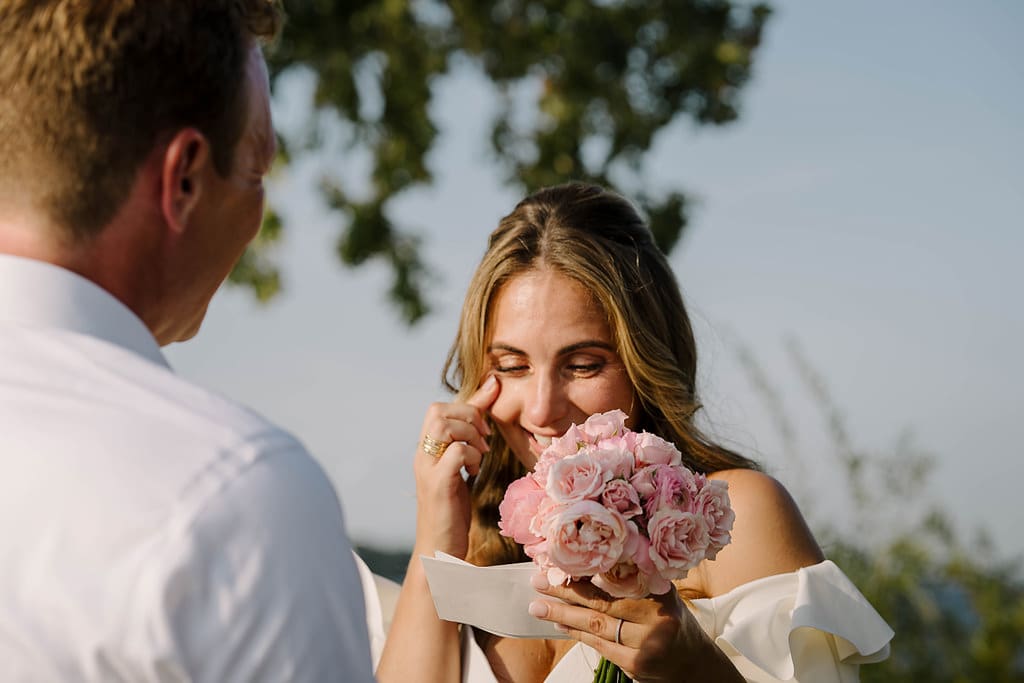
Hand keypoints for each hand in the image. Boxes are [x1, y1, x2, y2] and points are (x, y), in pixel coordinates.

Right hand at [413, 375, 500, 558]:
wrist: (439, 551)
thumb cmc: (452, 510)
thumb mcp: (462, 468)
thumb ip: (470, 438)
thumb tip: (487, 408)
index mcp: (426, 450)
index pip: (437, 408)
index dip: (466, 407)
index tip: (485, 428)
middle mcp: (422, 456)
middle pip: (437, 410)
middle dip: (469, 416)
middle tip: (484, 439)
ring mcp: (427, 470)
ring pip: (444, 426)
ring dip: (471, 435)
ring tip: (481, 455)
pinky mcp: (438, 485)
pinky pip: (455, 452)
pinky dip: (472, 456)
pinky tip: (475, 472)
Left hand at [528, 573, 718, 682]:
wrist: (693, 663)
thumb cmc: (670, 620)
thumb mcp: (662, 593)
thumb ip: (634, 577)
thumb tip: (588, 561)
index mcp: (660, 591)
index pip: (619, 576)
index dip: (588, 568)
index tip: (563, 557)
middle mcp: (655, 617)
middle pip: (601, 602)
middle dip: (565, 591)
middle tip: (539, 582)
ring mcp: (645, 643)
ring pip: (595, 626)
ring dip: (563, 615)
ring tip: (538, 606)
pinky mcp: (635, 664)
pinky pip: (599, 645)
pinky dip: (577, 634)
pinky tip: (560, 625)